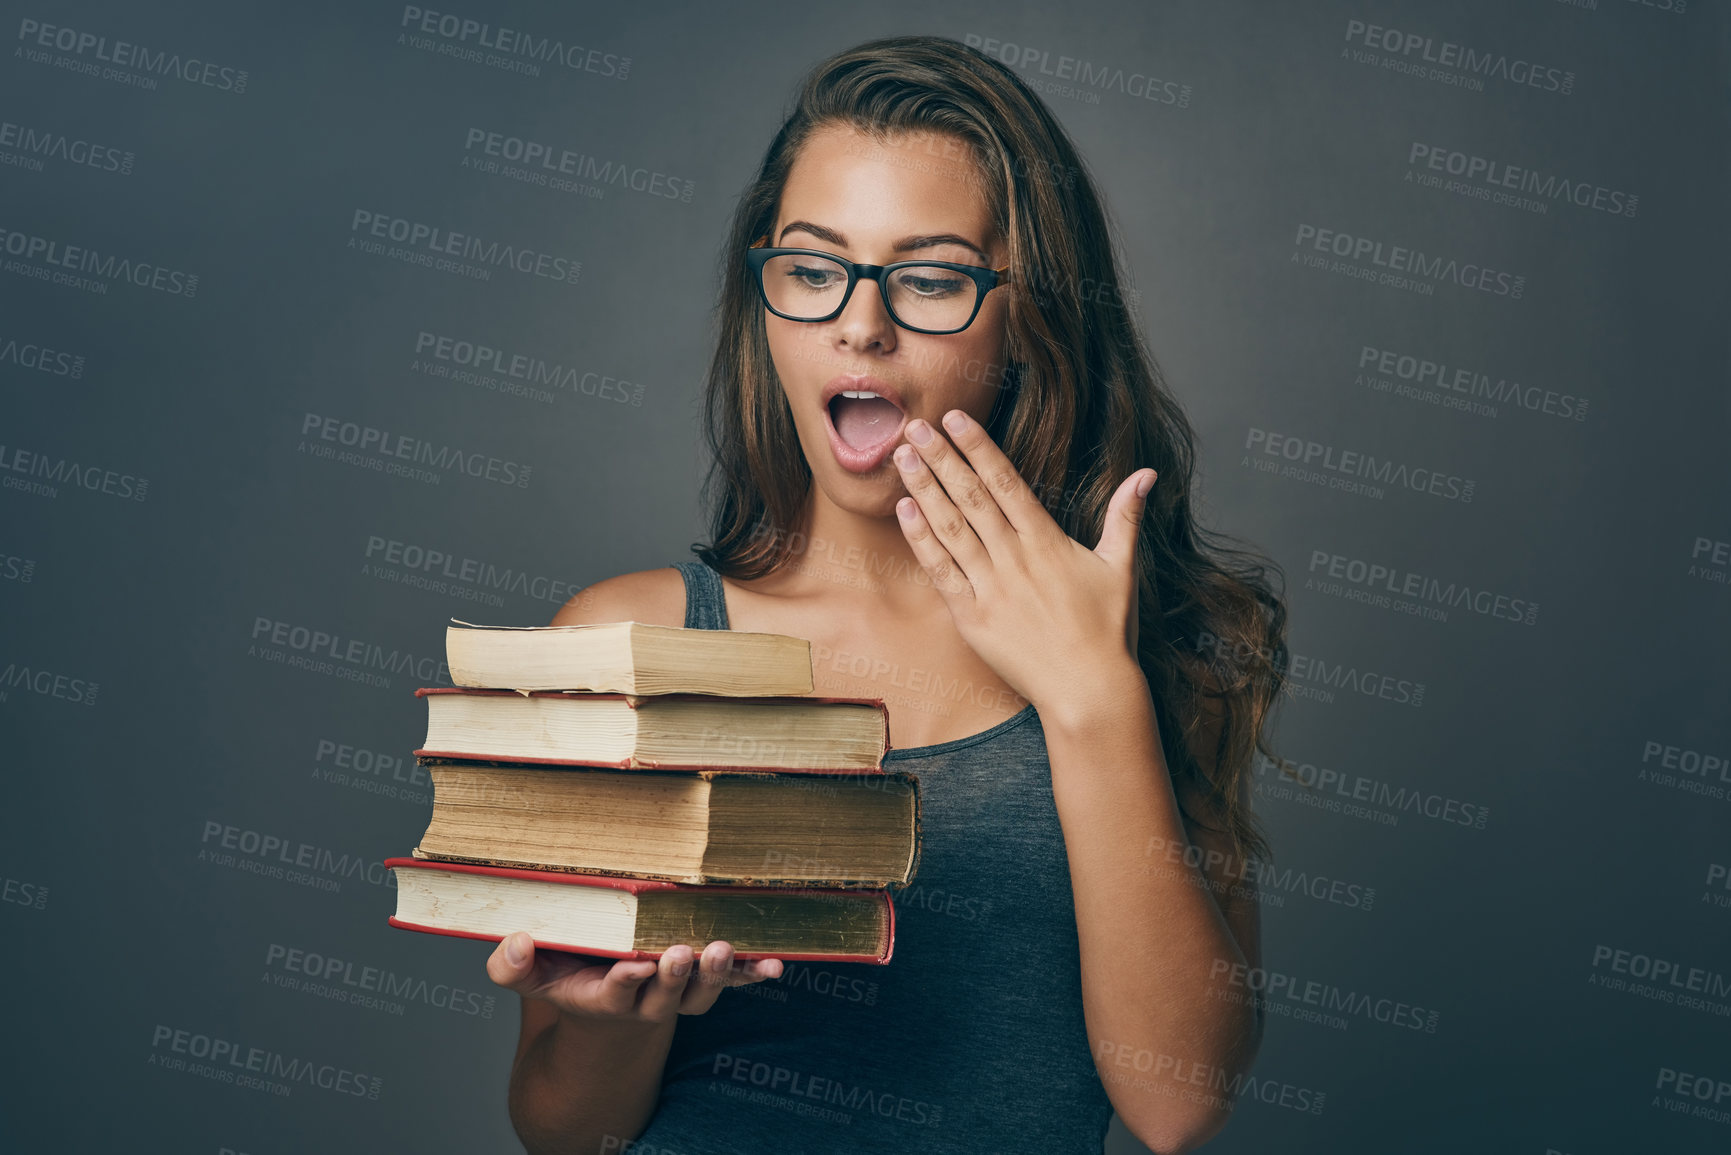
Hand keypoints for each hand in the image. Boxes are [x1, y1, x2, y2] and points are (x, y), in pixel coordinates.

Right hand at [486, 932, 782, 1021]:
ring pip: (700, 993)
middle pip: (665, 995)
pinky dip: (752, 975)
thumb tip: (515, 943)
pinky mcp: (702, 983)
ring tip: (721, 948)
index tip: (634, 967)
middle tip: (681, 952)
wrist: (606, 1012)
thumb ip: (513, 966)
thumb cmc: (567, 978)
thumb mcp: (533, 977)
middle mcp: (646, 1000)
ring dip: (715, 974)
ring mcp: (678, 994)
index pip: (614, 992)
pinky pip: (731, 982)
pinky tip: (774, 965)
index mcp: (602, 996)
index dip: (625, 982)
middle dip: (675, 976)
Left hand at [891, 409, 1153, 719]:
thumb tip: (1146, 473)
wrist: (1089, 691)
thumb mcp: (1122, 568)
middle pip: (973, 498)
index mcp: (1048, 543)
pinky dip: (922, 541)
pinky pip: (941, 573)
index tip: (956, 420)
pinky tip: (905, 511)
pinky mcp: (973, 619)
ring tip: (902, 458)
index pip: (1008, 483)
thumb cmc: (1108, 632)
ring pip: (952, 529)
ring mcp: (992, 588)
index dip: (979, 448)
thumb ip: (1125, 516)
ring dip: (925, 490)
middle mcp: (1016, 559)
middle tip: (916, 426)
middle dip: (942, 459)